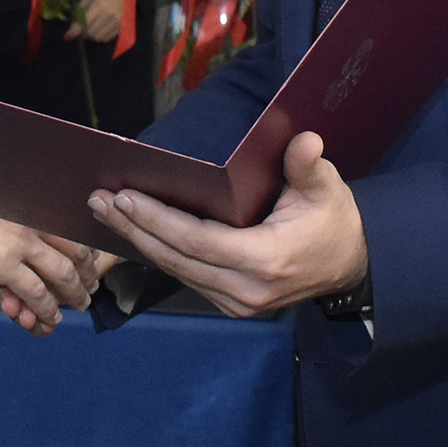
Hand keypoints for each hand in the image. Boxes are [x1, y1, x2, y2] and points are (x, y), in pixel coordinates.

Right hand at [0, 158, 96, 330]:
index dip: (83, 250)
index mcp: (33, 205)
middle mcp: (33, 222)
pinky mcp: (5, 264)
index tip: (91, 261)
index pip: (70, 230)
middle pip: (74, 252)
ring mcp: (22, 243)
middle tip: (91, 289)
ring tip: (80, 306)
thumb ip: (3, 226)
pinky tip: (52, 318)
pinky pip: (35, 291)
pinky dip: (46, 307)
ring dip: (73, 294)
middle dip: (85, 274)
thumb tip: (4, 249)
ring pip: (62, 275)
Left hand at [70, 0, 127, 43]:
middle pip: (91, 33)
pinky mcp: (121, 26)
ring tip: (89, 29)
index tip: (67, 37)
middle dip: (82, 34)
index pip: (84, 23)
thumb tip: (72, 28)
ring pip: (98, 37)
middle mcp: (109, 14)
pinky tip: (98, 30)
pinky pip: (106, 38)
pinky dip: (99, 37)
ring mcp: (117, 21)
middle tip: (80, 30)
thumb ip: (78, 12)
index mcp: (99, 4)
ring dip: (91, 36)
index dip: (74, 32)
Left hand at [89, 131, 365, 319]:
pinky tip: (136, 232)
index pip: (197, 241)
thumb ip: (307, 166)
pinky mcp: (233, 305)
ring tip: (106, 213)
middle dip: (133, 228)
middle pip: (176, 259)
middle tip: (98, 200)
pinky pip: (187, 278)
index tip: (124, 197)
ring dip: (139, 242)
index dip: (157, 220)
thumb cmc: (333, 221)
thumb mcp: (326, 188)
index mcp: (266, 260)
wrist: (350, 264)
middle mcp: (247, 290)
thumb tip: (305, 141)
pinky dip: (160, 253)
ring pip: (176, 271)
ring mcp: (239, 303)